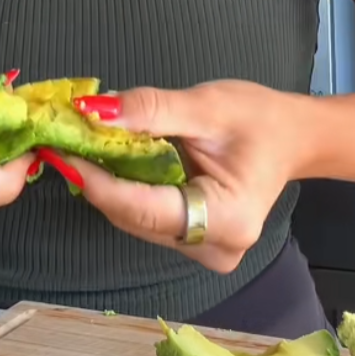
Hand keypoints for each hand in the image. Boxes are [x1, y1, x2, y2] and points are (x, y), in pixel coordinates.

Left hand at [66, 81, 315, 273]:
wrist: (292, 137)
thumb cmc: (258, 119)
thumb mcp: (206, 105)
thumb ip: (150, 110)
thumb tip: (93, 112)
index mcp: (226, 219)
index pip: (145, 208)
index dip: (99, 182)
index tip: (62, 152)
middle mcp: (212, 247)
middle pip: (135, 217)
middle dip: (99, 179)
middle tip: (64, 140)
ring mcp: (201, 250)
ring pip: (135, 219)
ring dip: (109, 183)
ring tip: (83, 145)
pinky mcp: (191, 242)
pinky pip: (145, 217)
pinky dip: (126, 188)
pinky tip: (111, 160)